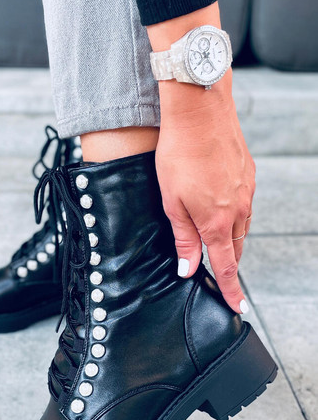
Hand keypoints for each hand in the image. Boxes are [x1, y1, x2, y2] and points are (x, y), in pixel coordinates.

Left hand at [155, 70, 254, 313]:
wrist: (200, 112)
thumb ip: (183, 238)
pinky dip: (235, 217)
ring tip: (218, 244)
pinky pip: (245, 206)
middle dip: (229, 265)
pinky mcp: (249, 175)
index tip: (238, 307)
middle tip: (222, 275)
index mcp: (215, 222)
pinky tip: (222, 210)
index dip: (231, 290)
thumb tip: (187, 269)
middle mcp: (237, 210)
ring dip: (231, 240)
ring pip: (242, 228)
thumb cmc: (179, 155)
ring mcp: (247, 192)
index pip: (226, 267)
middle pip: (236, 249)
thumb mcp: (172, 202)